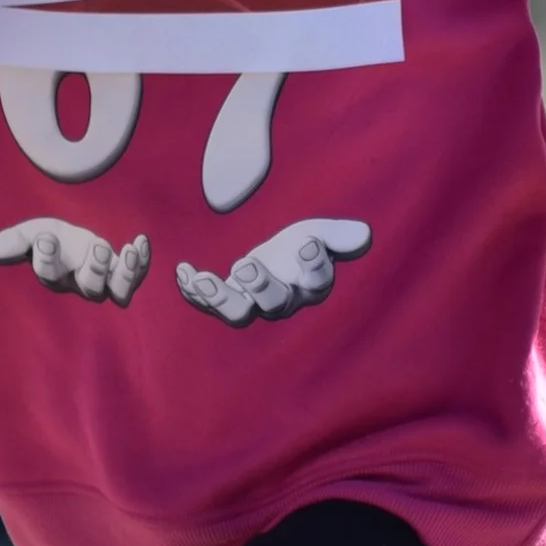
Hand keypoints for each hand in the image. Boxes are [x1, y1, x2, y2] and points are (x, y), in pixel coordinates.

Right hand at [0, 219, 149, 305]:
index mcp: (55, 276)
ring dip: (126, 273)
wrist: (75, 242)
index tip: (45, 237)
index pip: (49, 274)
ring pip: (118, 291)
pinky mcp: (125, 274)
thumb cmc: (53, 240)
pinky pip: (137, 275)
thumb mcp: (32, 233)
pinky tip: (141, 240)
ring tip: (128, 250)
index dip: (47, 258)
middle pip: (91, 288)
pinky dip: (143, 261)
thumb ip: (15, 241)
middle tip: (99, 247)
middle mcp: (81, 285)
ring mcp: (106, 283)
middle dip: (96, 269)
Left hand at [175, 217, 369, 323]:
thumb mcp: (322, 232)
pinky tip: (181, 271)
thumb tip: (363, 235)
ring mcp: (253, 304)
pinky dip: (193, 290)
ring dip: (217, 297)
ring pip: (236, 313)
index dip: (314, 264)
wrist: (279, 259)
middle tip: (245, 264)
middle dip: (259, 286)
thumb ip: (339, 236)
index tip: (307, 243)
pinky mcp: (228, 300)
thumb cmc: (303, 245)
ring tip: (200, 278)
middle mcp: (283, 301)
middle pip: (274, 303)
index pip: (317, 280)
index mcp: (311, 285)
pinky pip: (209, 302)